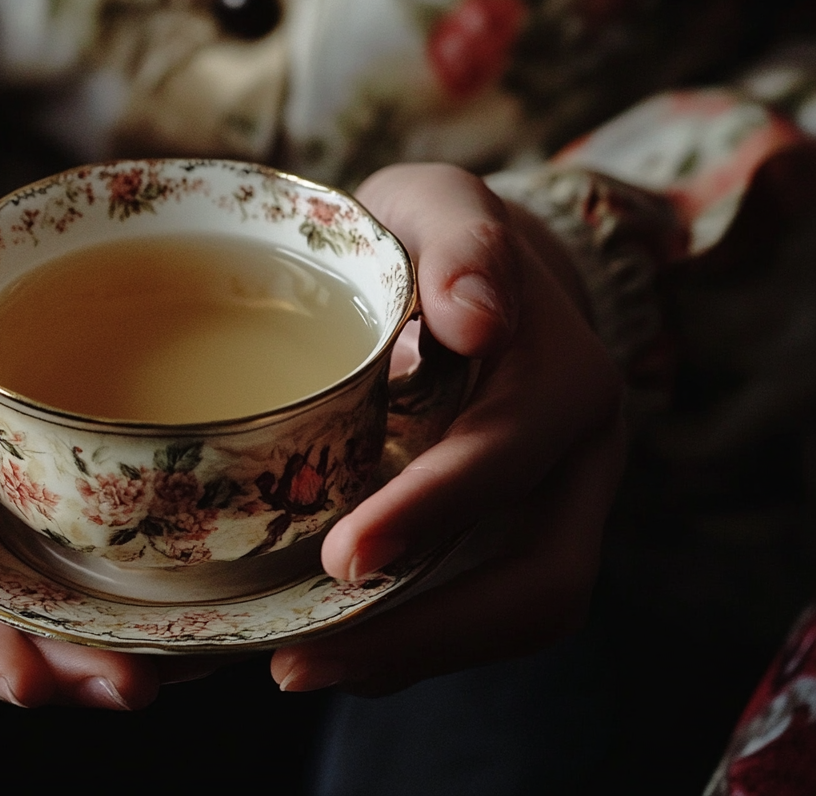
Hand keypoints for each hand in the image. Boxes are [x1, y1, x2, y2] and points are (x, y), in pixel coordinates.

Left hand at [271, 164, 624, 694]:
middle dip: (425, 634)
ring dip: (412, 656)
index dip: (432, 514)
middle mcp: (576, 459)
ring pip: (514, 613)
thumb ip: (463, 240)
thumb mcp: (443, 205)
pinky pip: (479, 605)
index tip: (342, 558)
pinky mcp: (514, 534)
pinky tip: (328, 644)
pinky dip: (410, 638)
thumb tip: (479, 316)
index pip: (506, 459)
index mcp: (562, 378)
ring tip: (298, 667)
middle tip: (297, 664)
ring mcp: (552, 507)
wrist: (481, 275)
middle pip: (538, 580)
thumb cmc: (442, 238)